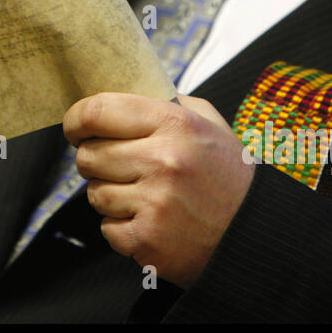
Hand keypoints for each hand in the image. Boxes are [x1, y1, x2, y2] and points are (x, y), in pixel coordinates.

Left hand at [63, 91, 253, 287]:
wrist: (255, 233)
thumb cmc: (229, 176)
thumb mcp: (208, 123)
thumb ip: (167, 104)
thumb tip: (121, 93)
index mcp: (175, 124)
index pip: (97, 111)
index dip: (77, 119)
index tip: (76, 127)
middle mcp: (163, 161)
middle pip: (88, 156)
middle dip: (96, 160)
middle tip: (118, 166)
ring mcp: (154, 203)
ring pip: (94, 194)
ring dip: (111, 195)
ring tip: (143, 195)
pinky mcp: (148, 239)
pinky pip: (107, 228)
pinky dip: (122, 228)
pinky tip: (150, 220)